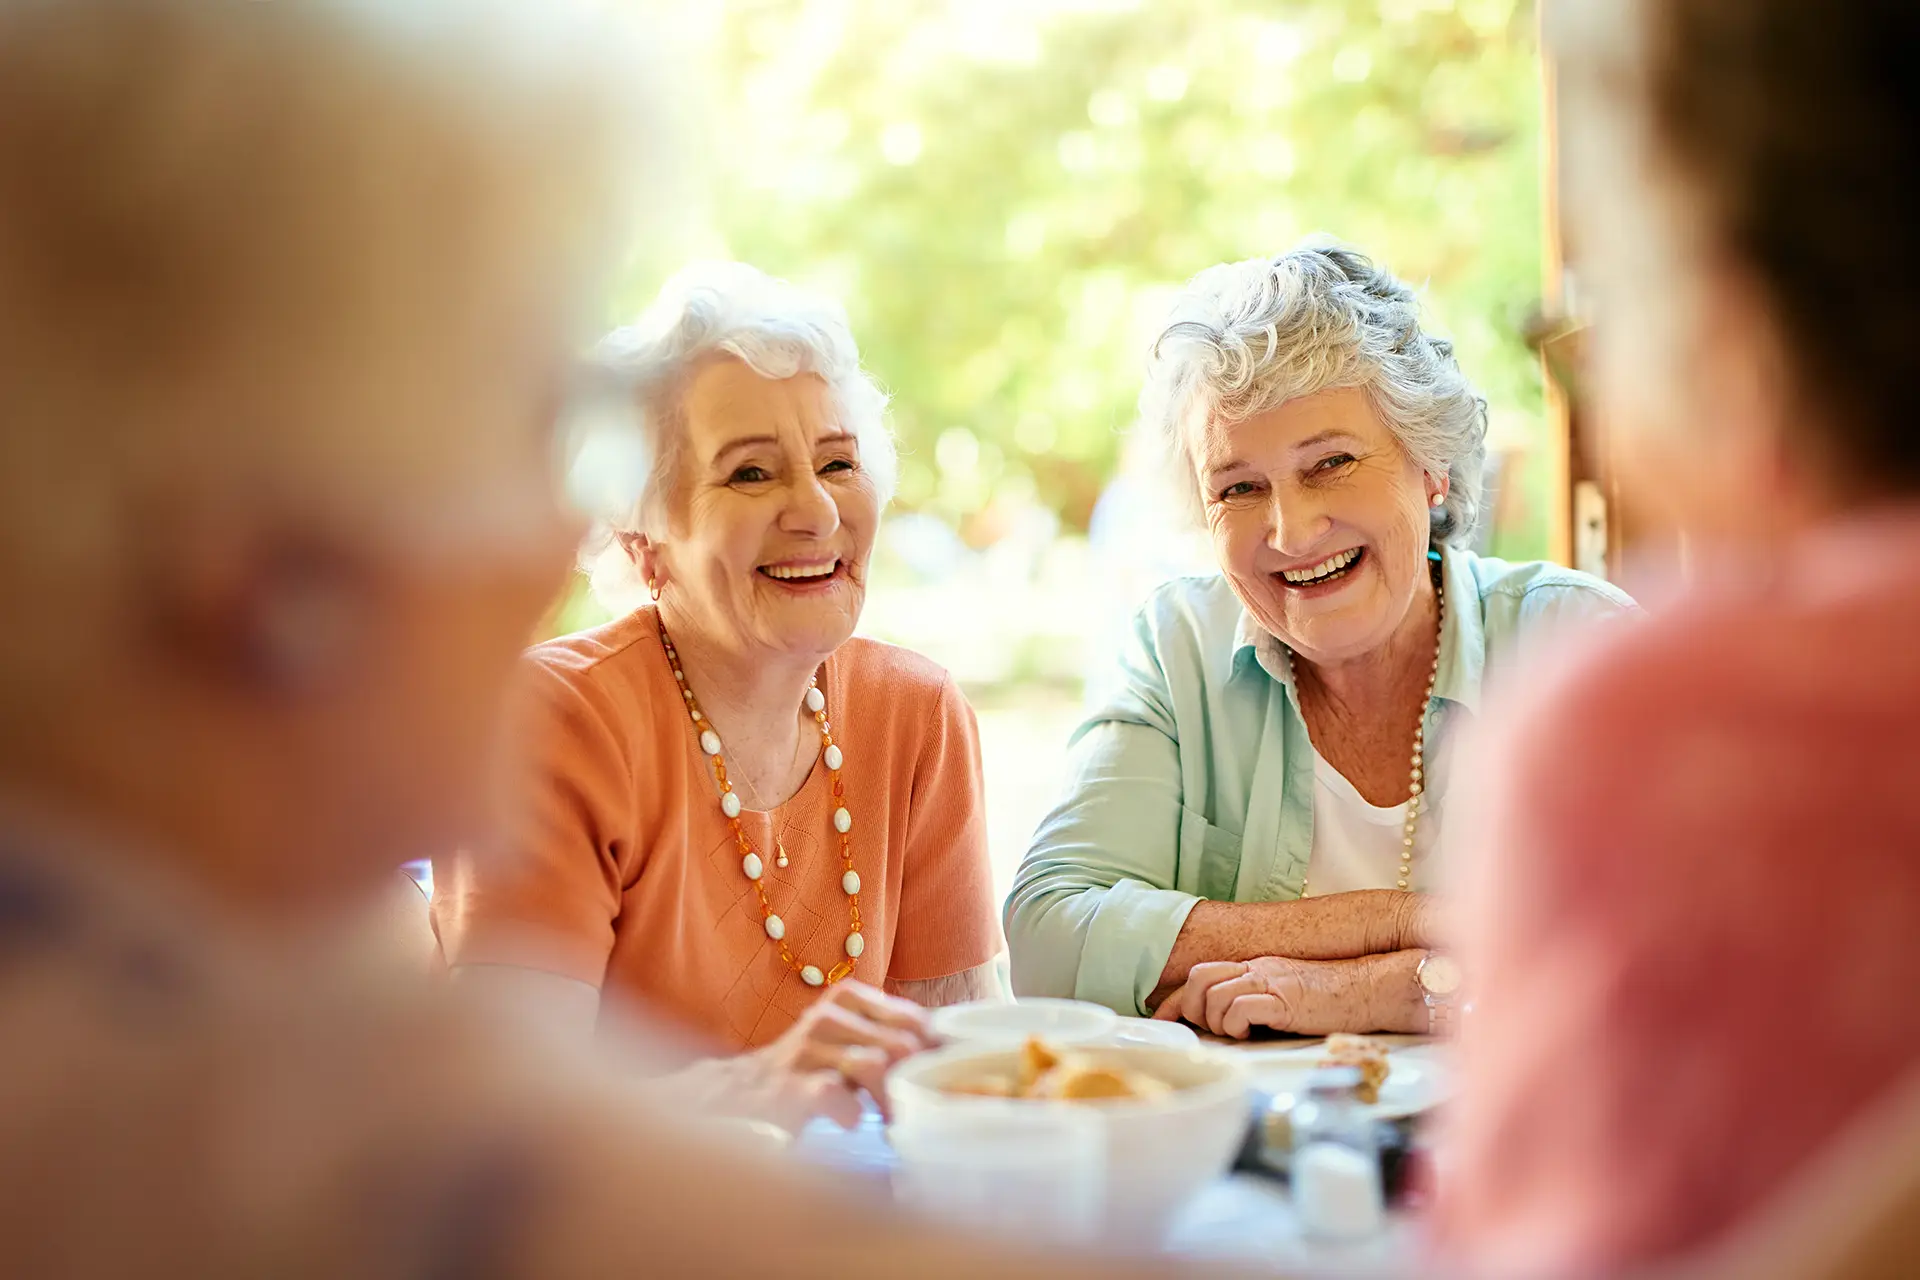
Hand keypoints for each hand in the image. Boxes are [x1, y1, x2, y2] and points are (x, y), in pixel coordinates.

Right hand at [699, 980, 938, 1130]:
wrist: (741, 1093)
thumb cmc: (811, 1070)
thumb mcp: (852, 1042)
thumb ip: (894, 1040)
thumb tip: (955, 1051)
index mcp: (850, 999)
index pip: (915, 1020)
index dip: (940, 1055)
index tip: (950, 1084)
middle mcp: (829, 1017)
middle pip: (901, 1044)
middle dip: (920, 1083)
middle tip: (924, 1112)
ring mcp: (807, 1050)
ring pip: (874, 1066)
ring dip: (892, 1102)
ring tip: (893, 1125)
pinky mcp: (788, 1086)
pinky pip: (832, 1095)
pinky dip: (850, 1113)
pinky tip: (852, 1123)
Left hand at [1151, 950, 1426, 1038]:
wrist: (1369, 988)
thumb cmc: (1332, 1000)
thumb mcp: (1286, 996)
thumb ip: (1257, 1003)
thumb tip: (1229, 1028)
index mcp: (1254, 968)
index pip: (1200, 976)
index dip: (1175, 1000)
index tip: (1162, 1022)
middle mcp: (1256, 969)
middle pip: (1198, 979)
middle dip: (1193, 1010)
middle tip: (1211, 1032)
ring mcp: (1269, 981)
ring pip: (1214, 995)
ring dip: (1217, 1022)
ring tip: (1238, 1034)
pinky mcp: (1284, 999)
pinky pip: (1241, 1008)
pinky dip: (1236, 1025)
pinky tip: (1251, 1033)